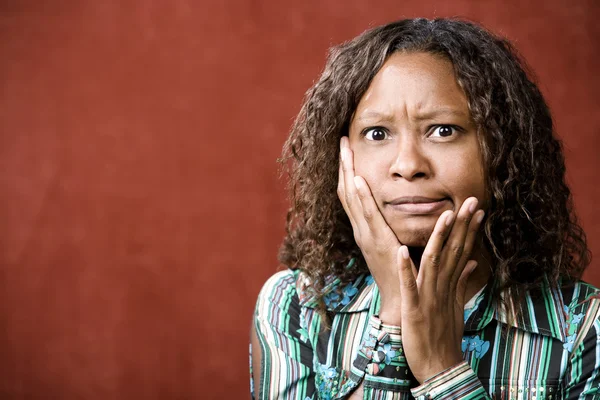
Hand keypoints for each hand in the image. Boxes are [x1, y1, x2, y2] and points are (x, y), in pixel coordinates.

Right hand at [337, 137, 408, 318]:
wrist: (402, 300)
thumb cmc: (402, 272)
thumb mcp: (395, 244)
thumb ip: (394, 226)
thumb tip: (401, 207)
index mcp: (365, 230)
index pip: (351, 195)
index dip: (347, 171)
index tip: (347, 150)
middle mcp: (361, 230)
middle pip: (346, 191)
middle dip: (344, 164)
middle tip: (342, 141)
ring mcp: (366, 235)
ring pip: (352, 198)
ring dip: (348, 172)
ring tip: (346, 150)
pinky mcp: (377, 242)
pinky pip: (367, 215)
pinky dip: (361, 197)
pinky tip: (358, 180)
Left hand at [396, 198, 484, 382]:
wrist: (438, 365)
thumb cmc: (444, 333)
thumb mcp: (455, 303)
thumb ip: (461, 280)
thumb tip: (473, 261)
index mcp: (450, 284)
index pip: (462, 250)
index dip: (470, 229)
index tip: (477, 208)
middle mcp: (442, 286)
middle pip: (454, 251)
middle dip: (463, 225)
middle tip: (472, 201)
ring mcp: (429, 296)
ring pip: (435, 262)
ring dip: (439, 238)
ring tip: (444, 216)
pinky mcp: (414, 308)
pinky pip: (410, 286)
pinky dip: (406, 269)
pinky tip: (401, 251)